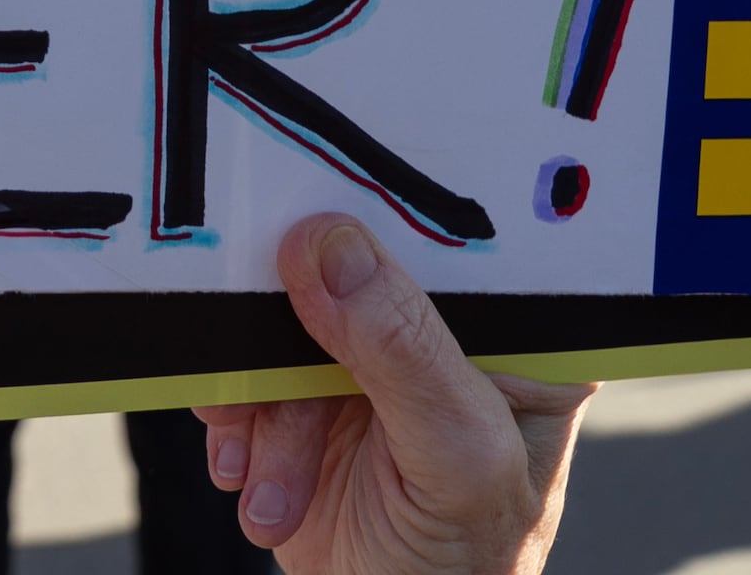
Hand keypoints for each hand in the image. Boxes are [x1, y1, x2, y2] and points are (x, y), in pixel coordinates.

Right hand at [192, 215, 590, 573]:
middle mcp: (444, 338)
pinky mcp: (306, 402)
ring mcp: (369, 368)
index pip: (461, 235)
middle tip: (274, 383)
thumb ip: (404, 355)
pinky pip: (245, 371)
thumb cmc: (464, 573)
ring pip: (284, 321)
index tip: (319, 213)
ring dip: (259, 404)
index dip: (390, 211)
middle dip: (296, 330)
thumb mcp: (455, 462)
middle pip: (353, 265)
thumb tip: (333, 250)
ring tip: (271, 482)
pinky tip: (251, 477)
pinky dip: (233, 423)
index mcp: (518, 335)